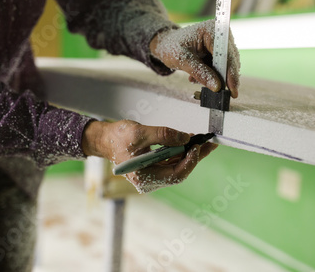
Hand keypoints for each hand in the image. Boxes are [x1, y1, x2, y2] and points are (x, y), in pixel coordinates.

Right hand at [82, 120, 216, 192]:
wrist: (104, 139)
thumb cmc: (117, 138)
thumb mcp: (139, 133)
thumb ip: (163, 135)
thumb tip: (185, 138)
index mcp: (145, 178)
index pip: (175, 175)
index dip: (189, 161)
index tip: (197, 146)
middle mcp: (150, 180)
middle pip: (180, 171)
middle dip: (195, 157)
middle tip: (210, 143)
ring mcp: (153, 175)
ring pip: (178, 166)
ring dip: (191, 153)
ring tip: (203, 140)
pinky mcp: (154, 167)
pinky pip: (172, 161)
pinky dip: (181, 151)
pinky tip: (190, 141)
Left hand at [150, 19, 240, 97]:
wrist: (167, 45)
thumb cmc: (171, 47)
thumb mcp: (182, 60)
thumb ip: (200, 72)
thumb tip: (217, 86)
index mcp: (211, 30)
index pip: (225, 53)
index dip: (230, 72)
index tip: (232, 90)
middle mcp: (220, 34)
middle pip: (230, 59)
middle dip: (225, 78)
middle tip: (220, 94)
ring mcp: (221, 42)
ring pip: (227, 65)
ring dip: (215, 77)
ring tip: (195, 79)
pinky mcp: (219, 51)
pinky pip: (221, 67)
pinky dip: (211, 75)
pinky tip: (196, 77)